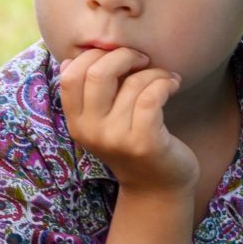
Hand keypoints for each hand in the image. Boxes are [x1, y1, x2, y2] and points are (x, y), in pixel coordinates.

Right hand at [58, 48, 196, 193]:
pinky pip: (151, 96)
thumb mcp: (102, 120)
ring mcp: (116, 138)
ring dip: (155, 72)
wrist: (156, 187)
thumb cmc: (131, 143)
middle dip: (123, 55)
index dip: (94, 56)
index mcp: (76, 122)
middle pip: (96, 73)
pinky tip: (173, 84)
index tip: (118, 57)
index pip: (70, 75)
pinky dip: (165, 82)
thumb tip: (69, 60)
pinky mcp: (143, 142)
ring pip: (132, 83)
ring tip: (165, 78)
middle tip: (142, 59)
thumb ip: (88, 93)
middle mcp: (91, 131)